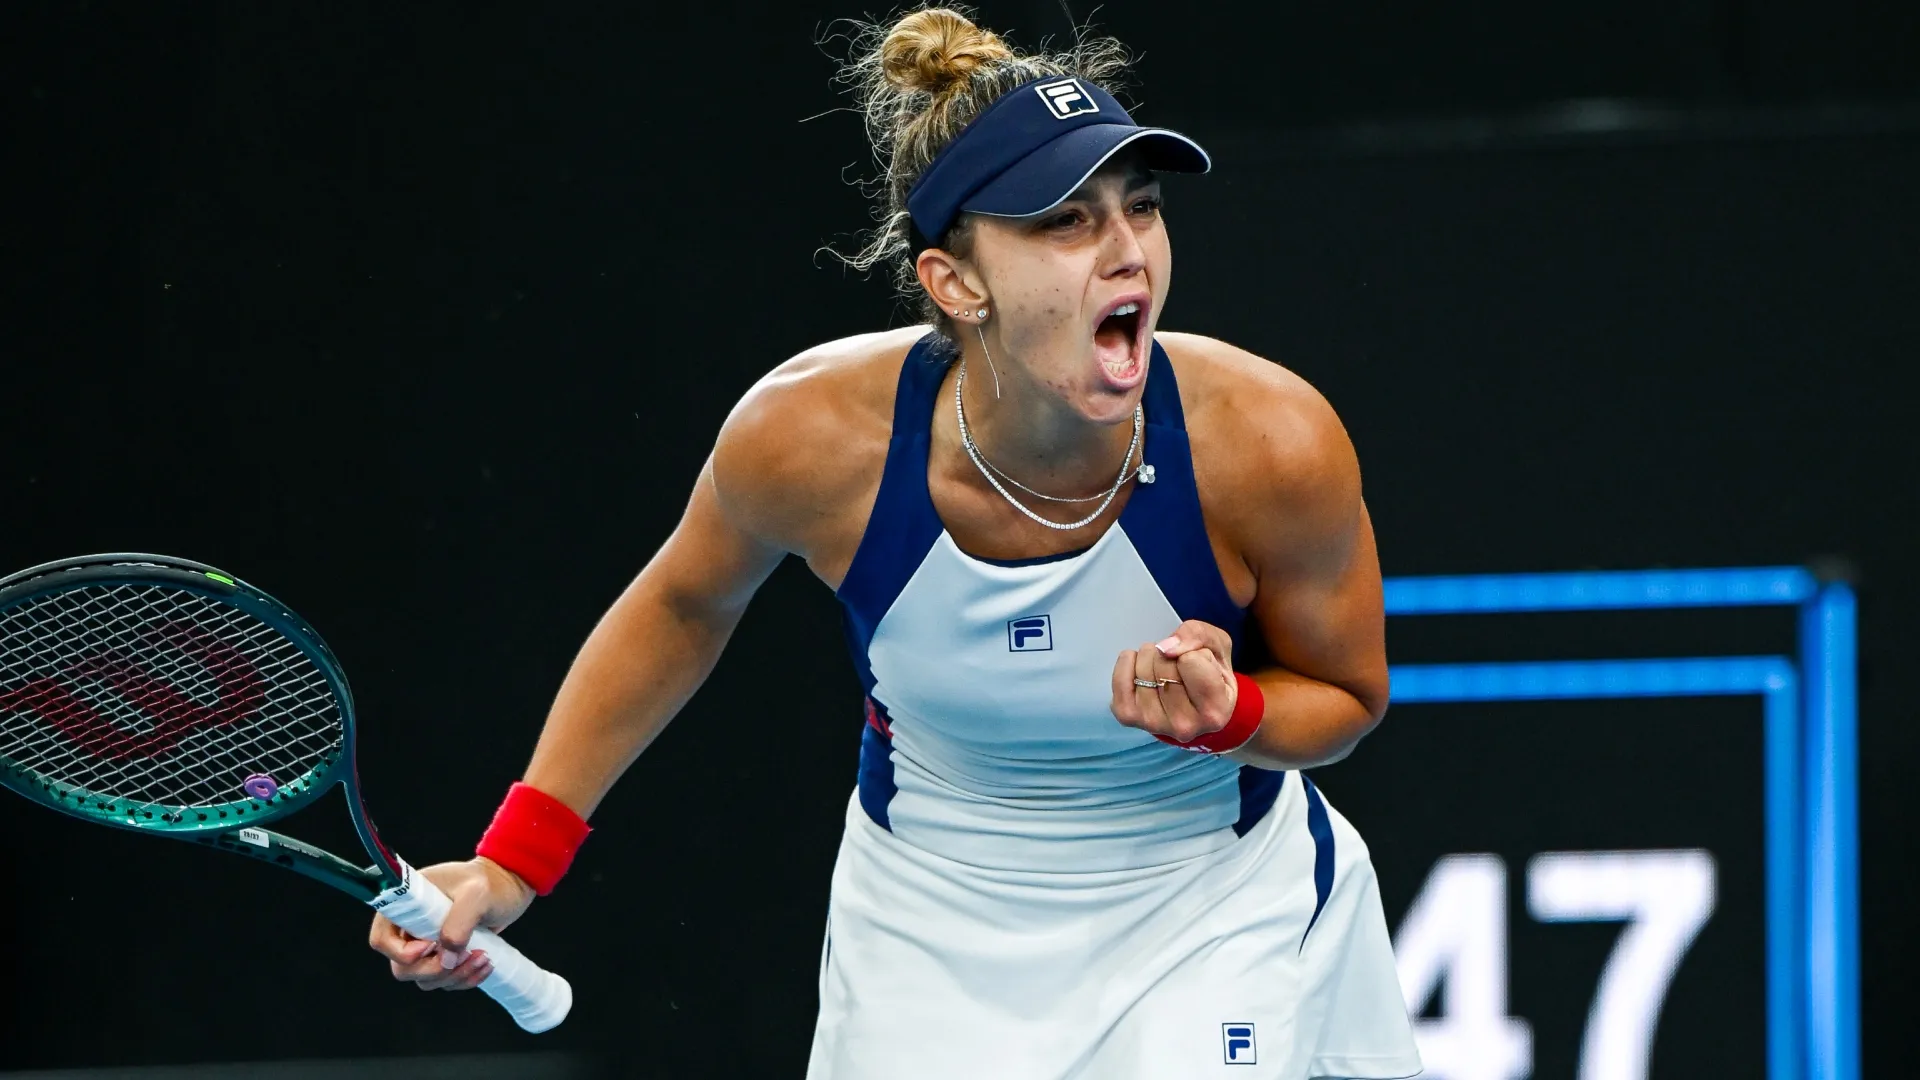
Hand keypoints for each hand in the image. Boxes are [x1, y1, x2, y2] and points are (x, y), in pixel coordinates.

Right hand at [367, 856, 533, 991]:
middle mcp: (410, 929)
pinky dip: (465, 979)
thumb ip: (459, 923)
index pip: (382, 940)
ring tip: (484, 957)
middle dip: (434, 970)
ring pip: (426, 980)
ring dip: (455, 976)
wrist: (509, 887)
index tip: (431, 946)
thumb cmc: (488, 883)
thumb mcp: (475, 895)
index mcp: (405, 907)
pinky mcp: (446, 957)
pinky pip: (446, 981)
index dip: (401, 953)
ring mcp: (427, 946)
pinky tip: (486, 965)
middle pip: (403, 969)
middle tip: (466, 955)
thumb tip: (447, 958)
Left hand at [1110, 619, 1238, 743]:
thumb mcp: (1217, 645)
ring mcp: (1153, 723)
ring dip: (1151, 657)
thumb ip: (1198, 636)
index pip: (1190, 660)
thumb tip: (1166, 648)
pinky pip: (1120, 676)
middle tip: (1179, 666)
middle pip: (1164, 662)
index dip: (1194, 652)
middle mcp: (1184, 725)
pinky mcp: (1129, 716)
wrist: (1194, 703)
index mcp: (1214, 711)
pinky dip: (1129, 663)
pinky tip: (1143, 670)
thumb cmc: (1211, 673)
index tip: (1200, 664)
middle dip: (1170, 653)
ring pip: (1143, 666)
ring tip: (1164, 670)